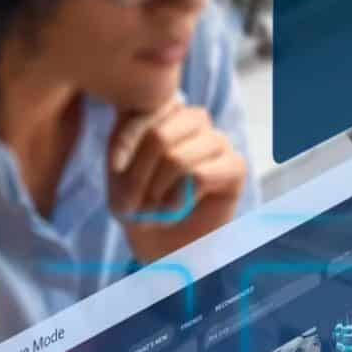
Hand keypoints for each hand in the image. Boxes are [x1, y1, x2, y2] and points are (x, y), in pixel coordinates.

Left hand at [109, 96, 248, 263]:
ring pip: (177, 159)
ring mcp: (217, 140)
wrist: (161, 243)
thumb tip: (135, 118)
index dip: (126, 142)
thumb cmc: (138, 203)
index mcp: (165, 109)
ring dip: (157, 193)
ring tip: (155, 209)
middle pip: (159, 136)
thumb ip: (123, 139)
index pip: (144, 108)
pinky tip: (176, 210)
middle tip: (135, 203)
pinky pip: (200, 176)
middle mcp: (193, 119)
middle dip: (139, 177)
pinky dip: (178, 200)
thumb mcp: (117, 170)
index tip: (116, 170)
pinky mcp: (235, 166)